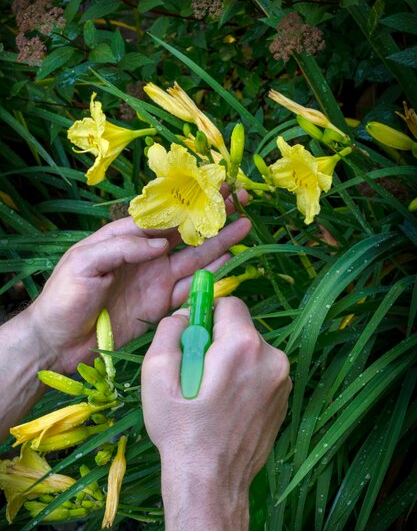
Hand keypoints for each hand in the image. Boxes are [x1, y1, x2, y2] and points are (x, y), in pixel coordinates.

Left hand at [26, 191, 250, 373]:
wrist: (58, 342)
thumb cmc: (63, 297)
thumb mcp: (84, 262)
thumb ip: (122, 247)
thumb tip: (162, 244)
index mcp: (124, 238)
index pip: (163, 214)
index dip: (189, 201)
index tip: (214, 188)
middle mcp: (145, 255)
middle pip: (186, 232)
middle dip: (213, 215)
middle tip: (242, 199)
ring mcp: (155, 280)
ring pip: (195, 257)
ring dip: (220, 242)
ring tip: (245, 226)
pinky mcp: (161, 306)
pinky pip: (191, 288)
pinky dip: (211, 276)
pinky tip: (230, 260)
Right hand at [142, 296, 289, 491]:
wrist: (211, 484)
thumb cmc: (180, 431)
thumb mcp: (156, 376)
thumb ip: (169, 332)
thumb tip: (184, 315)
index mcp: (243, 346)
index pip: (230, 303)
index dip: (206, 314)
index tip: (193, 335)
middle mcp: (273, 358)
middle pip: (241, 329)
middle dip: (218, 341)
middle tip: (196, 373)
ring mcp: (284, 382)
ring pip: (252, 352)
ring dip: (232, 361)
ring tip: (211, 395)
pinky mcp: (285, 401)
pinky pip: (262, 373)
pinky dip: (245, 380)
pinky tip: (227, 407)